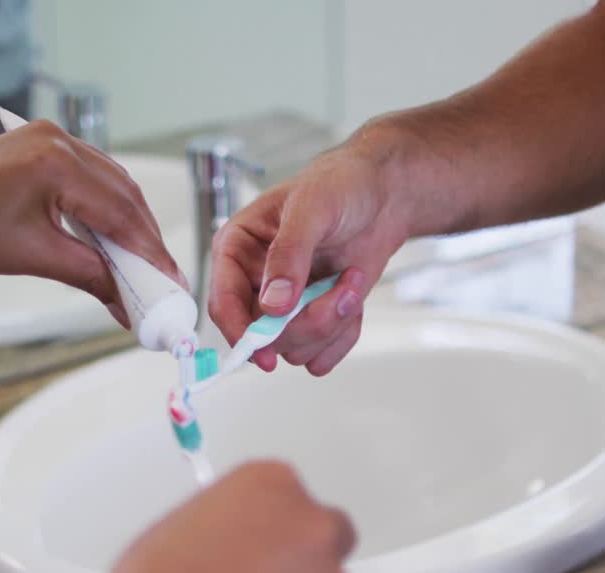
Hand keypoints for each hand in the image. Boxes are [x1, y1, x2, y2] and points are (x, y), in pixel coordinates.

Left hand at [0, 120, 177, 326]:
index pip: (121, 212)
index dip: (151, 253)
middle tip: (165, 281)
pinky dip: (107, 208)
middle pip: (124, 194)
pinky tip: (115, 239)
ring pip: (112, 184)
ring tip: (144, 266)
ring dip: (130, 224)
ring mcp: (49, 137)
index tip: (170, 284)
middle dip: (146, 241)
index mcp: (54, 163)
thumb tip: (127, 301)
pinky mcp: (41, 145)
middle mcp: (57, 140)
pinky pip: (90, 176)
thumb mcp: (31, 257)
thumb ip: (89, 274)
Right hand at [209, 129, 413, 374]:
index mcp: (237, 249)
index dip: (240, 332)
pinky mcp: (312, 319)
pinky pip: (320, 355)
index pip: (223, 303)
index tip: (265, 353)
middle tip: (342, 291)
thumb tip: (273, 304)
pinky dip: (344, 334)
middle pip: (263, 335)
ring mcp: (283, 306)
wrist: (382, 195)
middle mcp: (255, 283)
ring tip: (350, 281)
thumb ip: (289, 254)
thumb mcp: (312, 207)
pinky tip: (353, 298)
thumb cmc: (340, 185)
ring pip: (295, 349)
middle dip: (308, 321)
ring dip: (332, 323)